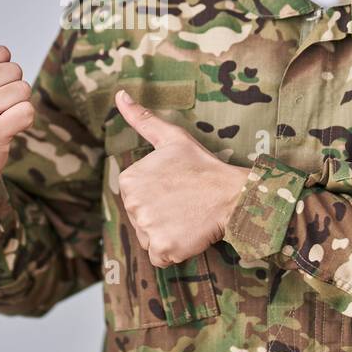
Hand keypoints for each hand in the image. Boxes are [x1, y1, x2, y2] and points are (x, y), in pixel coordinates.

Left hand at [114, 89, 250, 267]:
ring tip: (188, 217)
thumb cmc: (202, 166)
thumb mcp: (171, 138)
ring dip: (168, 234)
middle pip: (141, 220)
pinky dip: (175, 251)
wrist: (232, 195)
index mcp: (128, 180)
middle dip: (161, 216)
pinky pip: (161, 257)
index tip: (176, 188)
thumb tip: (119, 94)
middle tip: (185, 203)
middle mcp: (132, 204)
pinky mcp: (162, 249)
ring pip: (150, 238)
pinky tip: (189, 233)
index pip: (136, 198)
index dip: (158, 196)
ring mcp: (147, 228)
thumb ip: (141, 119)